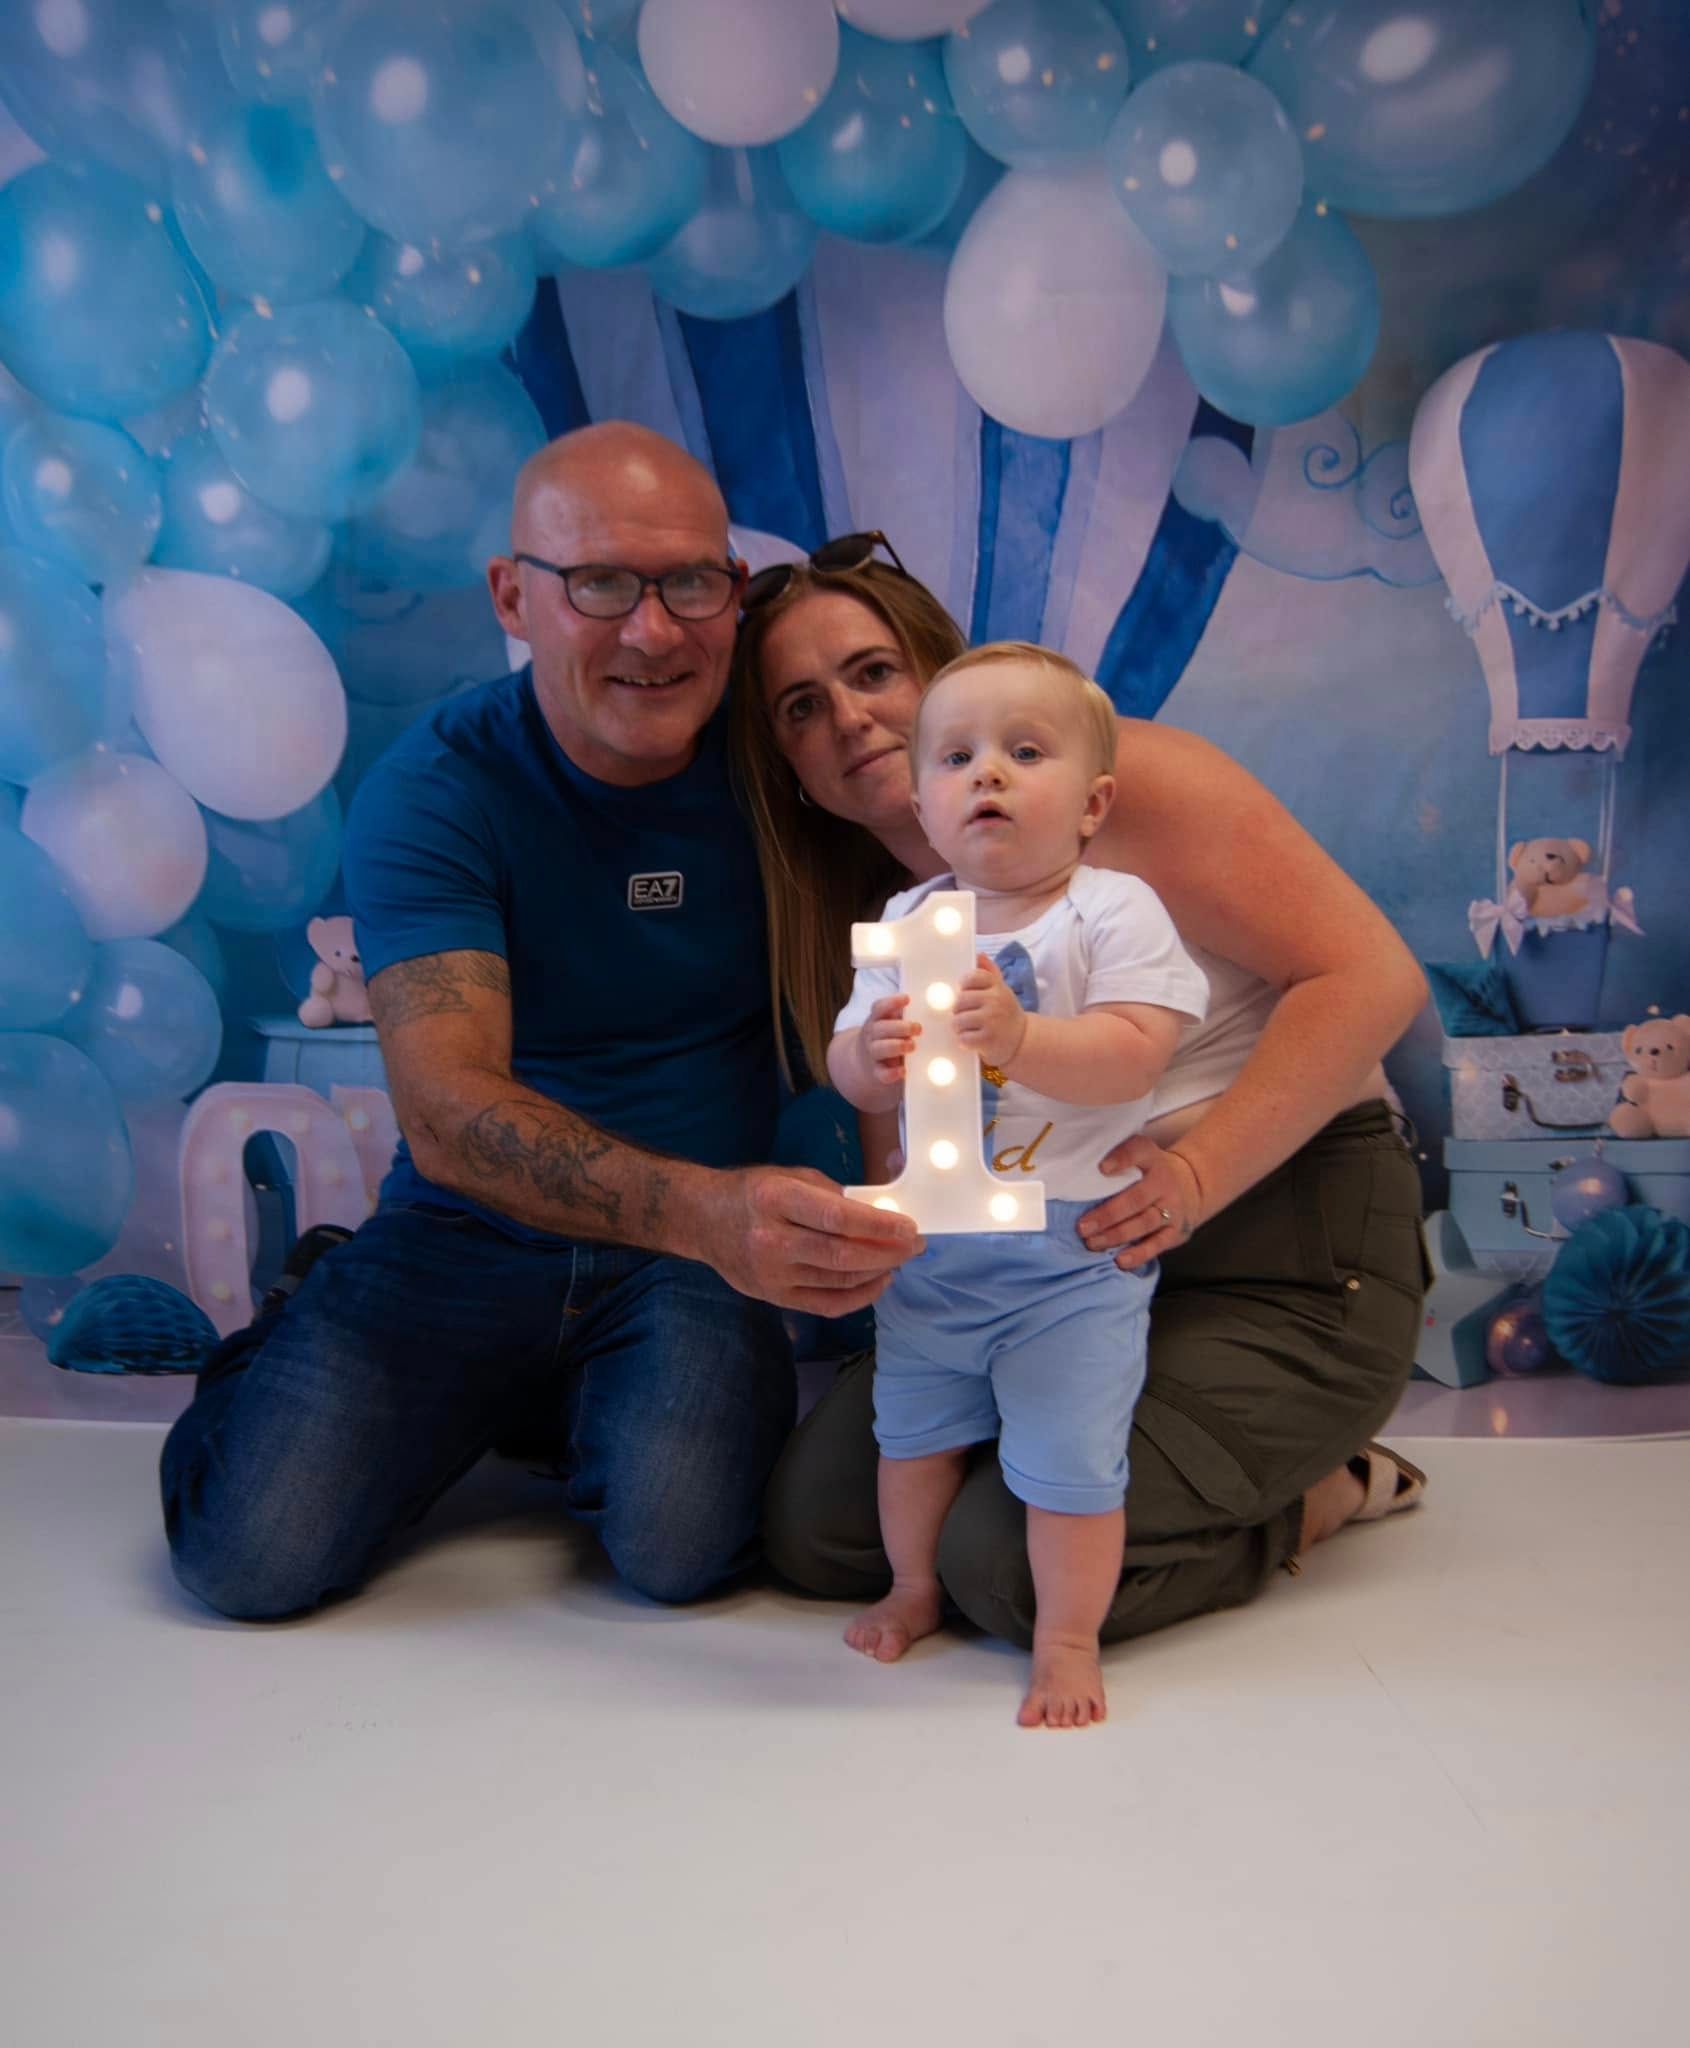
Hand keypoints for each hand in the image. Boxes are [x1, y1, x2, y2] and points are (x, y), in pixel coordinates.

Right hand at [701, 1164, 923, 1314]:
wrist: (703, 1221)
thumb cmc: (752, 1191)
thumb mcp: (789, 1176)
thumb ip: (831, 1194)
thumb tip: (877, 1214)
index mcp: (775, 1199)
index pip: (837, 1217)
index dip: (879, 1225)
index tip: (909, 1227)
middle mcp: (771, 1239)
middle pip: (842, 1254)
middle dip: (887, 1252)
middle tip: (914, 1245)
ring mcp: (771, 1274)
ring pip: (838, 1281)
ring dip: (878, 1272)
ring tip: (900, 1259)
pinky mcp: (773, 1297)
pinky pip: (826, 1305)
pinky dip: (859, 1296)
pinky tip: (878, 1281)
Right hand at [863, 993, 919, 1088]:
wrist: (864, 1063)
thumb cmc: (887, 1038)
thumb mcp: (891, 1023)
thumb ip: (905, 1016)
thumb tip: (934, 1006)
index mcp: (876, 1020)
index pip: (879, 1008)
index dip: (891, 1002)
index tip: (907, 999)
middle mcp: (872, 1036)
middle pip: (880, 1028)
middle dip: (900, 1027)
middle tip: (918, 1028)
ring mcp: (873, 1054)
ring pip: (879, 1049)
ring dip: (896, 1046)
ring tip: (912, 1046)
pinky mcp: (876, 1073)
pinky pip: (881, 1074)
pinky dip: (892, 1072)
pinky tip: (903, 1070)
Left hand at [952, 954, 1026, 1069]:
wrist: (1022, 1040)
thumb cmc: (1005, 1012)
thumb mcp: (1001, 990)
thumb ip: (989, 972)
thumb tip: (979, 955)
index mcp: (997, 986)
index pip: (971, 977)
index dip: (963, 986)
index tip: (966, 994)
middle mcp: (996, 1001)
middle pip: (959, 1000)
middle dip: (958, 1010)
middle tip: (966, 1016)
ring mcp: (992, 1020)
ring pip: (958, 1020)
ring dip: (959, 1027)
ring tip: (968, 1029)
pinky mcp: (988, 1040)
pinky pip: (963, 1038)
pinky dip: (964, 1042)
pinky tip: (973, 1040)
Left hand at [1077, 1137, 1203, 1270]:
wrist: (1193, 1186)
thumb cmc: (1148, 1172)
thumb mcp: (1140, 1157)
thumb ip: (1115, 1159)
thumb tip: (1073, 1170)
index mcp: (1151, 1158)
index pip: (1139, 1152)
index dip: (1122, 1158)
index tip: (1102, 1168)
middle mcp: (1163, 1182)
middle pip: (1136, 1198)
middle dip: (1107, 1214)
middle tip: (1082, 1227)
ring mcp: (1172, 1208)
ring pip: (1144, 1223)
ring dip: (1116, 1235)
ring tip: (1093, 1243)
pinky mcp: (1175, 1231)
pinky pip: (1157, 1244)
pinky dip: (1138, 1254)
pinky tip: (1120, 1261)